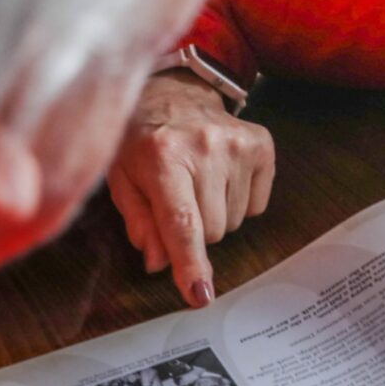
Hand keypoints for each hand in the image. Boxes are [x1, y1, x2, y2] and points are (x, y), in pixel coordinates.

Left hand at [107, 71, 275, 306]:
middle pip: (213, 230)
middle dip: (196, 230)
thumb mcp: (122, 181)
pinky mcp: (262, 143)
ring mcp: (238, 144)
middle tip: (180, 202)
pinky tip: (221, 177)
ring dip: (217, 215)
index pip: (182, 223)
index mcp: (162, 158)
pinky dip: (239, 201)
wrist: (173, 91)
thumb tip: (160, 262)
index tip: (200, 294)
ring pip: (235, 221)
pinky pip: (257, 204)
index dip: (190, 263)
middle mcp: (205, 148)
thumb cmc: (140, 141)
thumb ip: (139, 222)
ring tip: (199, 185)